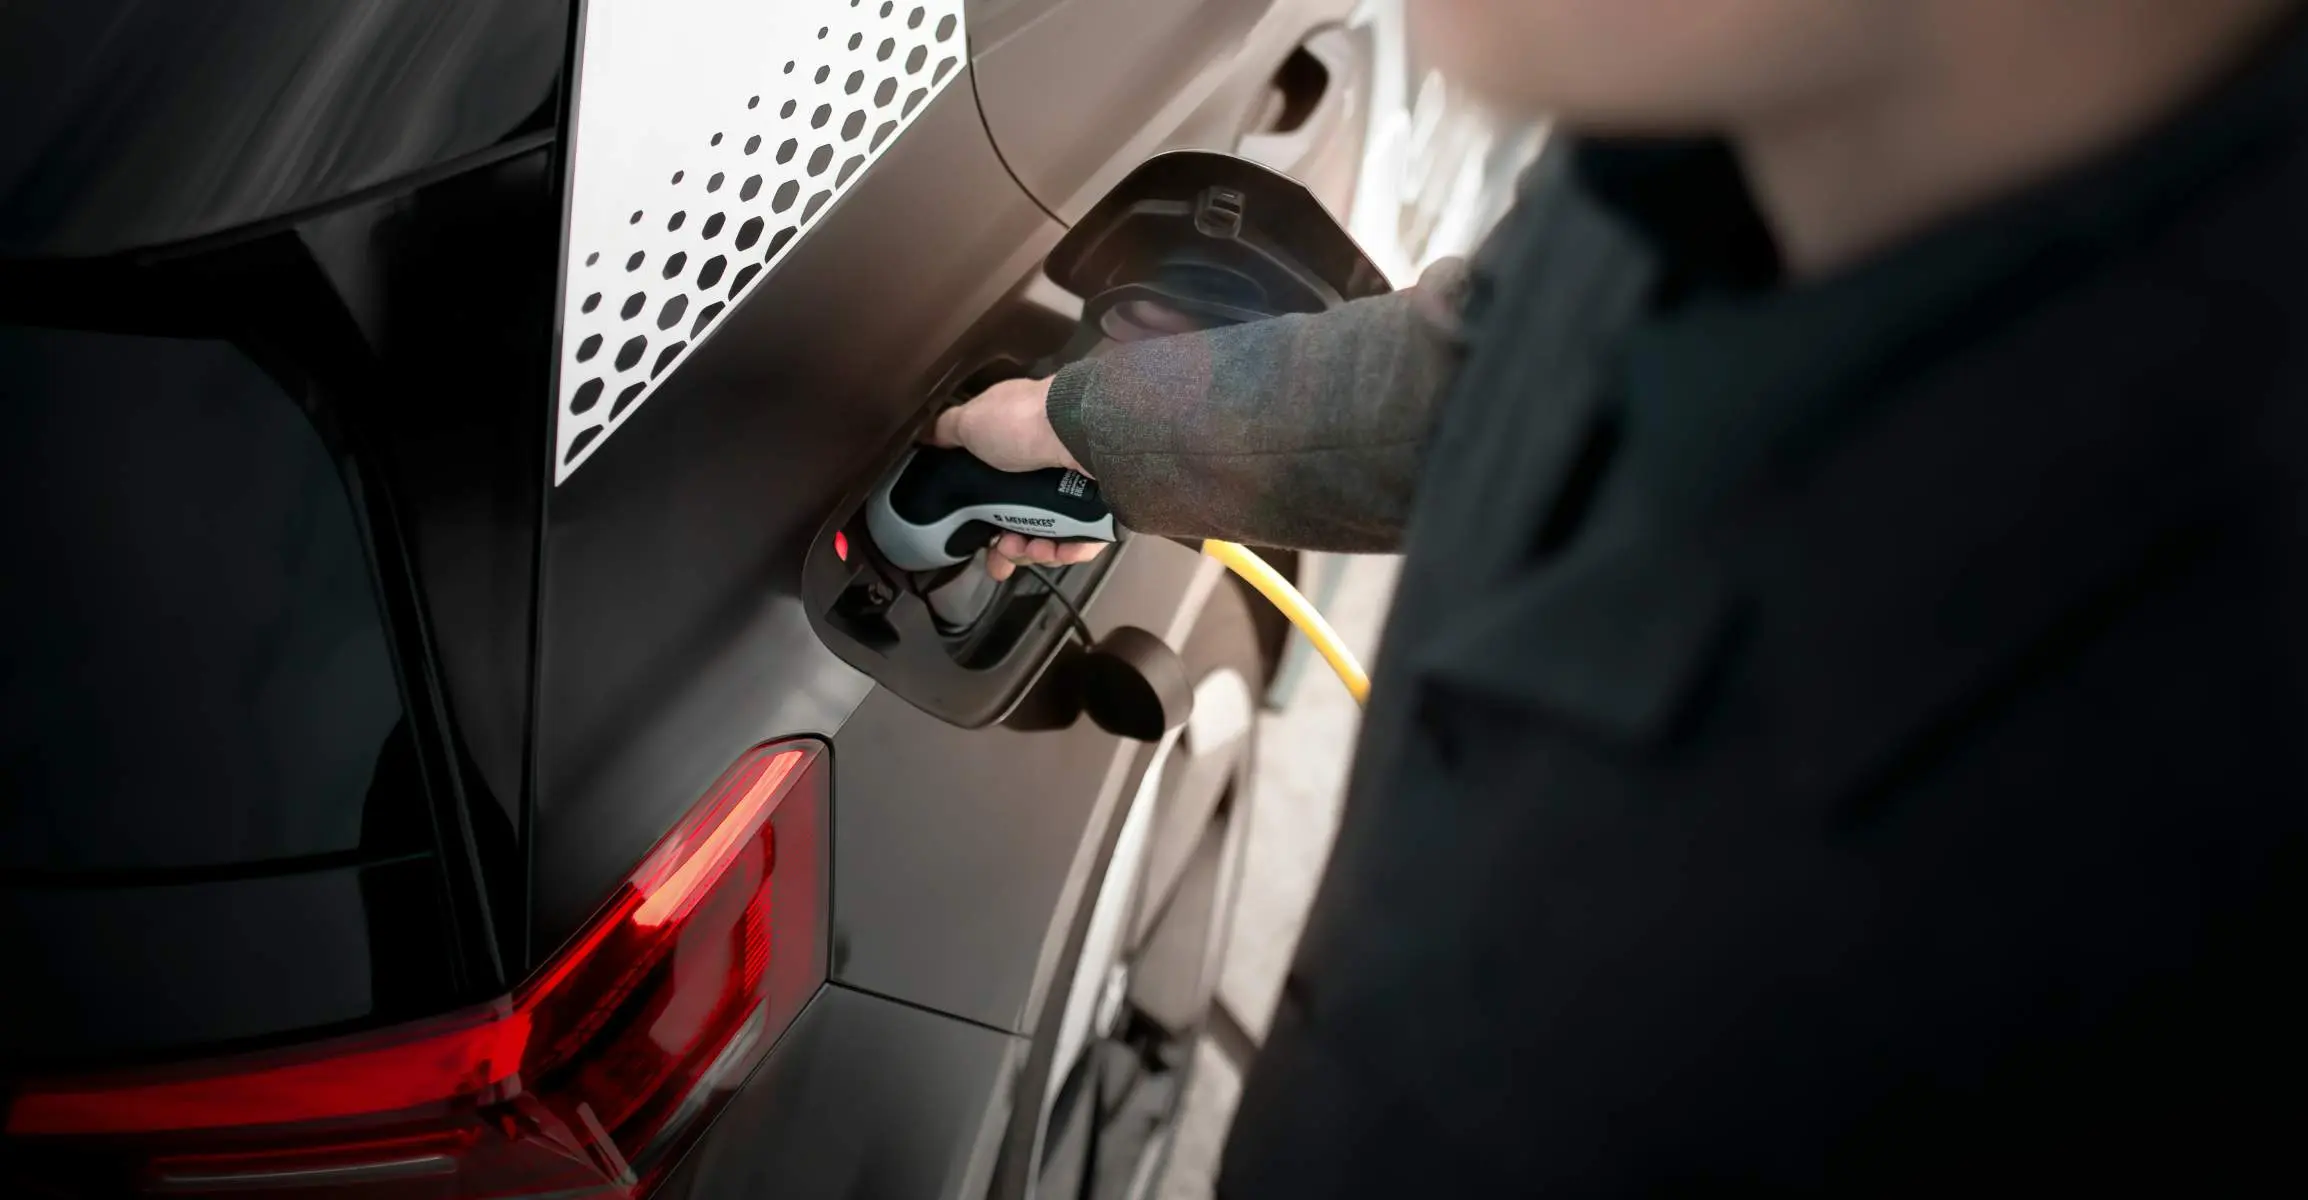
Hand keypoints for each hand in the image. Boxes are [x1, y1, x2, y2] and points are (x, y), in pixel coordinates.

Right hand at [928, 376, 1108, 581]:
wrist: (1080, 431)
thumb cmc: (1022, 421)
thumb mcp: (971, 421)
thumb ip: (947, 430)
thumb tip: (926, 436)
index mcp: (1018, 448)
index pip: (998, 493)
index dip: (983, 520)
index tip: (976, 539)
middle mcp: (1048, 468)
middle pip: (1024, 523)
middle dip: (1008, 547)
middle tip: (1003, 552)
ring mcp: (1077, 488)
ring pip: (1051, 537)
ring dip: (1034, 551)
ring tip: (1030, 548)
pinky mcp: (1102, 508)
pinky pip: (1083, 542)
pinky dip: (1067, 551)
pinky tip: (1056, 550)